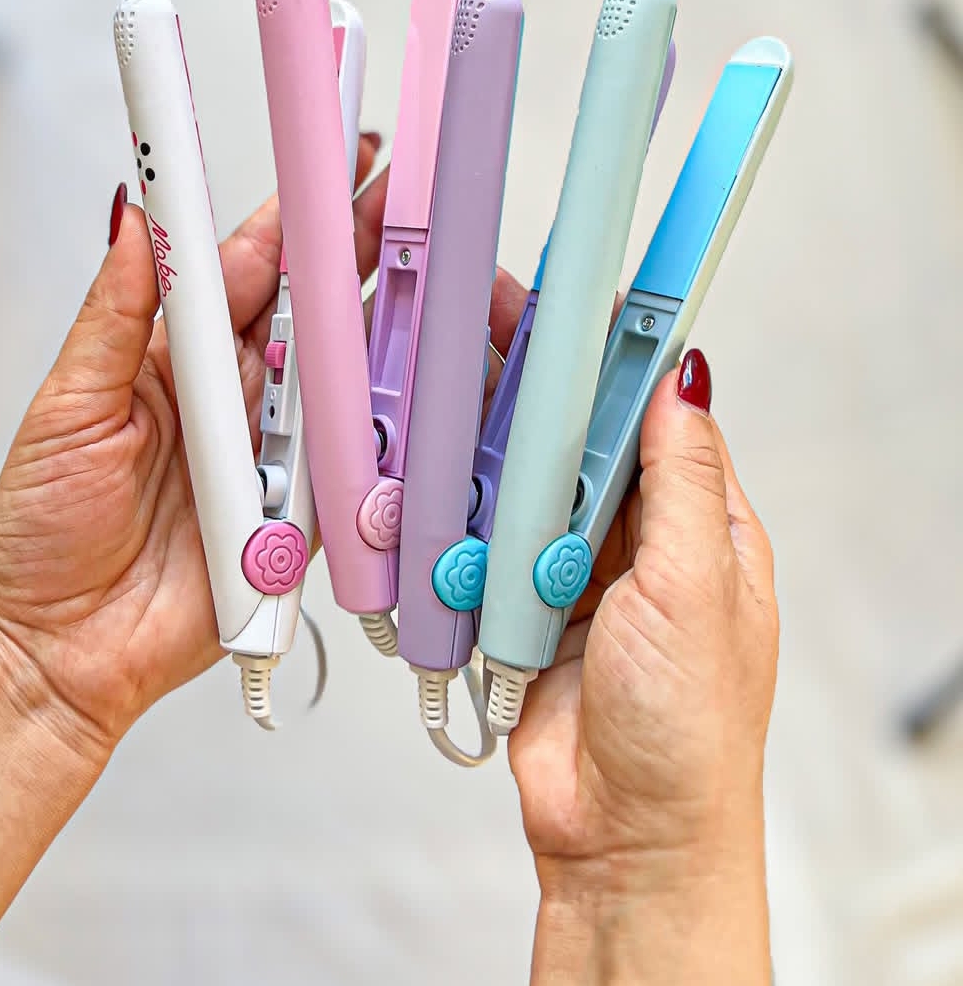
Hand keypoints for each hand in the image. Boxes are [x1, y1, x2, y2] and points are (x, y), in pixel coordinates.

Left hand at [0, 134, 386, 756]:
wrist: (60, 653)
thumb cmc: (42, 534)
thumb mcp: (68, 409)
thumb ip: (114, 317)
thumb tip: (135, 221)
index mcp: (175, 359)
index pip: (243, 269)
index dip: (287, 216)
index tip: (324, 164)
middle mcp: (231, 399)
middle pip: (305, 316)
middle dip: (351, 258)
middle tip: (393, 204)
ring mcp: (271, 456)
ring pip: (337, 384)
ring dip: (368, 345)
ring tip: (405, 290)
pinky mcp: (300, 519)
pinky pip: (351, 470)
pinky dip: (375, 441)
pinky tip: (394, 404)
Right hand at [503, 280, 778, 982]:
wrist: (623, 840)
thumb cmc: (687, 734)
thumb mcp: (695, 589)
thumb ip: (680, 481)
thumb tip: (685, 381)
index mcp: (697, 525)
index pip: (656, 414)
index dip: (618, 355)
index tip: (578, 298)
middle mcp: (635, 541)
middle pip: (578, 440)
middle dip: (536, 387)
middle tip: (490, 322)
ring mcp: (573, 574)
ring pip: (524, 487)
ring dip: (494, 452)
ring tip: (454, 385)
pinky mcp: (521, 610)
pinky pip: (487, 546)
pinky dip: (464, 520)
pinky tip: (440, 478)